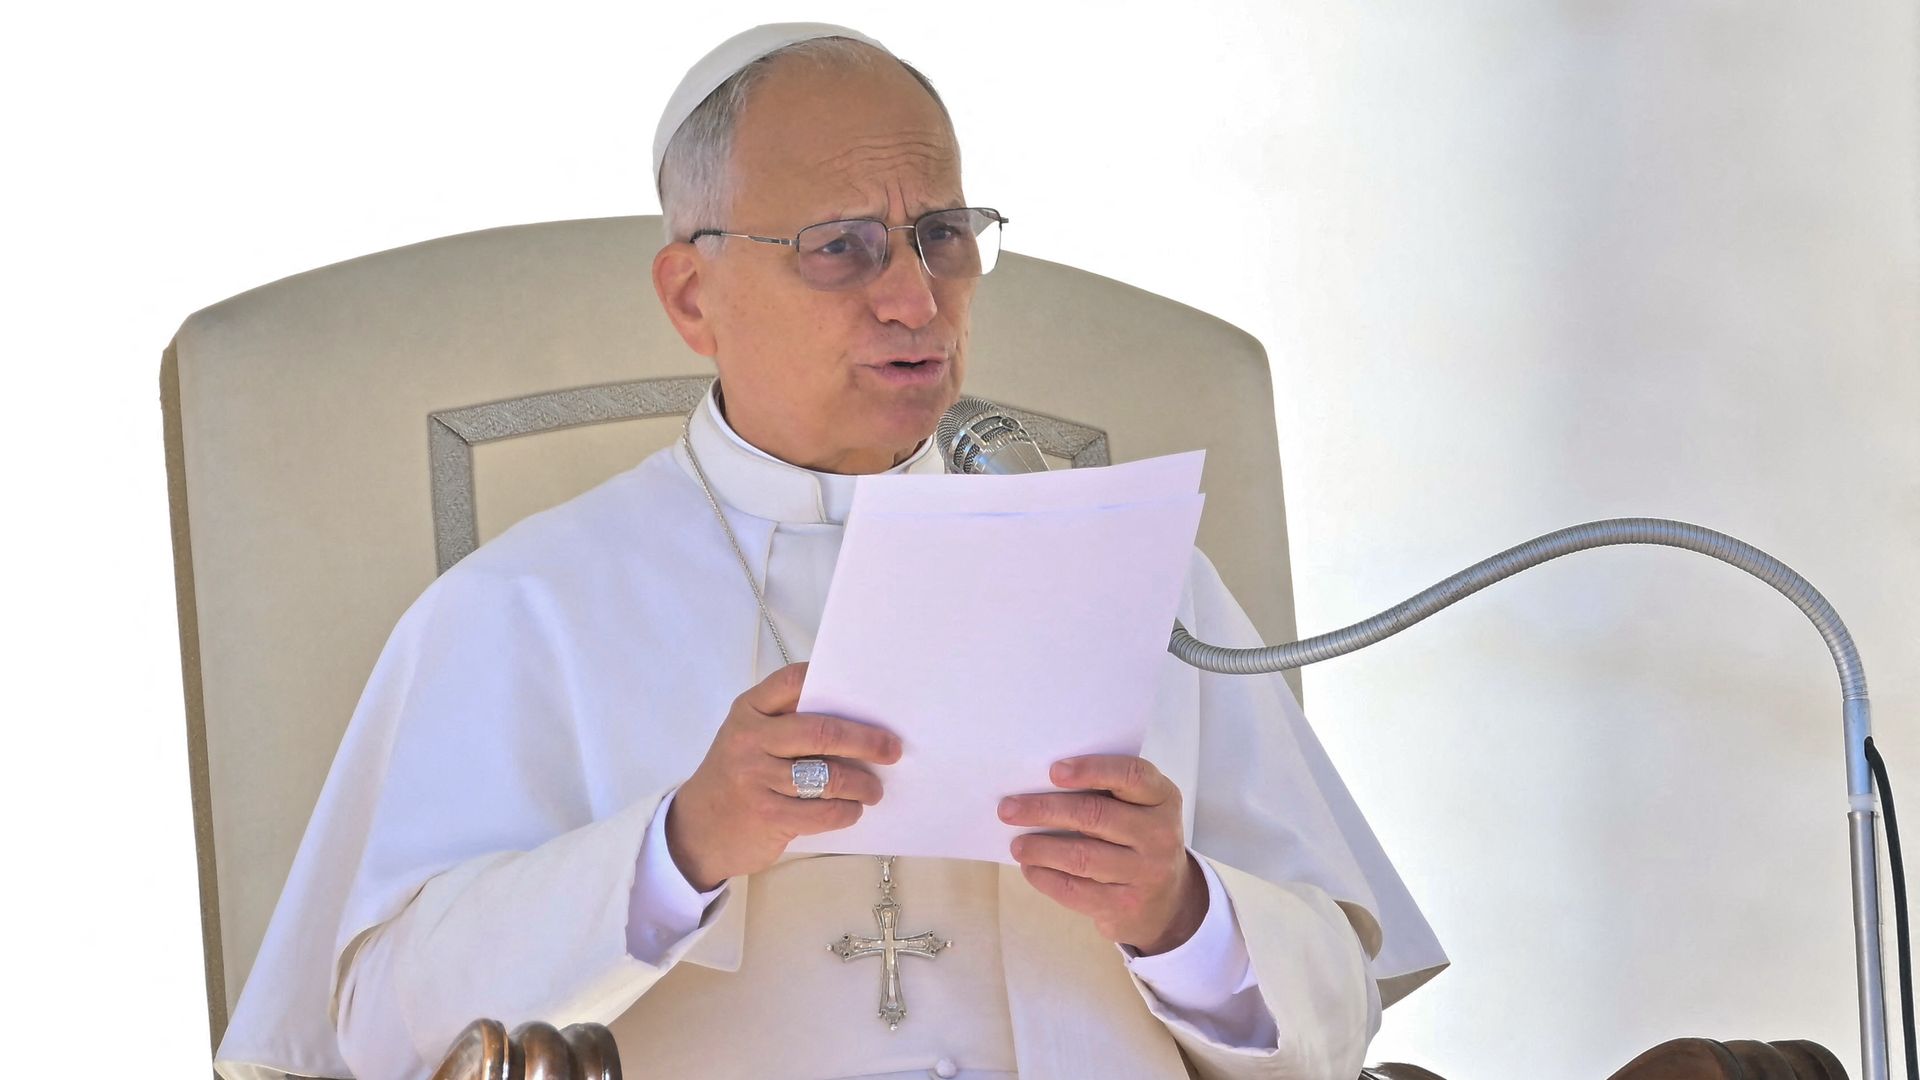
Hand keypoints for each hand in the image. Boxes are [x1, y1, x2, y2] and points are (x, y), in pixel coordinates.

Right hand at [667, 662, 901, 890]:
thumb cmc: (736, 776)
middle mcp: (749, 739)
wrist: (697, 829)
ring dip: (862, 784)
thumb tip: (856, 716)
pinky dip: (846, 811)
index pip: (794, 681)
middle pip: (821, 732)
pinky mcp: (768, 815)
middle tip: (892, 749)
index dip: (832, 680)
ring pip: (828, 776)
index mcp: (748, 710)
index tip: (867, 692)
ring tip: (874, 789)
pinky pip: (822, 811)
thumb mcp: (748, 738)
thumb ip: (786, 721)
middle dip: (866, 740)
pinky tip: (852, 809)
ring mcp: (756, 778)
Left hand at [999, 755, 1207, 955]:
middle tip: (1008, 809)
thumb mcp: (1139, 810)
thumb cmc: (1138, 840)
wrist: (1168, 902)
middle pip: (1095, 815)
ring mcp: (1146, 873)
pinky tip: (1031, 868)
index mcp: (1163, 798)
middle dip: (1045, 809)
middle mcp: (1160, 834)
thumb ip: (1106, 793)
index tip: (1053, 771)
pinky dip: (1045, 877)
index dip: (1091, 770)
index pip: (1131, 775)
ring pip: (1081, 856)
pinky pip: (1075, 890)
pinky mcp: (1125, 905)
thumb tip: (1038, 785)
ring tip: (1017, 844)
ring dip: (1040, 848)